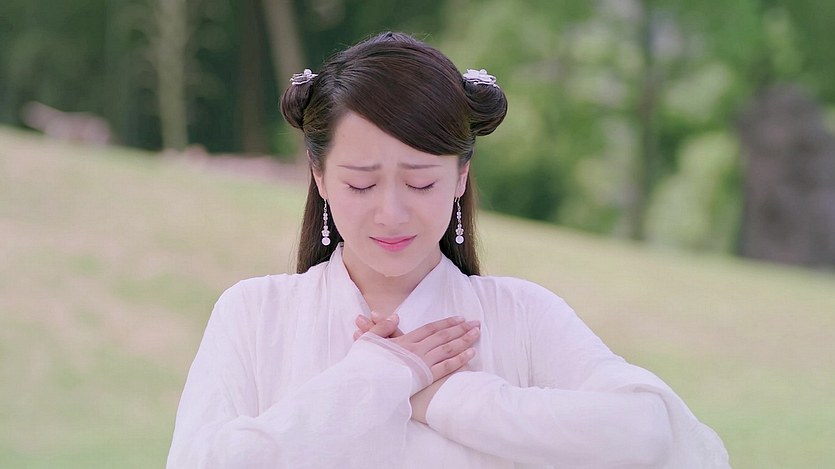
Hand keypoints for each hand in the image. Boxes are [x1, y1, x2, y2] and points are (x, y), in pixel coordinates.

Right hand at [353, 313, 479, 382]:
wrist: (368, 385)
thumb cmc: (366, 365)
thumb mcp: (368, 342)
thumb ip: (382, 328)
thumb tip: (395, 316)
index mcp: (404, 340)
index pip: (429, 328)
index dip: (445, 323)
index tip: (459, 319)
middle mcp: (416, 349)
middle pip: (443, 336)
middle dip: (461, 328)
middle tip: (476, 323)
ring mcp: (422, 363)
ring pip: (448, 349)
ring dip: (464, 340)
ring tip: (477, 334)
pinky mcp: (425, 378)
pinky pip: (446, 367)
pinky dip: (460, 359)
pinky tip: (471, 354)